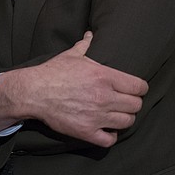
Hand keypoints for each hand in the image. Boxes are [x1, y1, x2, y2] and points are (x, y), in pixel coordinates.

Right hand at [0, 32, 148, 146]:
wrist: (34, 92)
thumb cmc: (53, 72)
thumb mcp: (71, 56)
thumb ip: (85, 46)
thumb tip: (90, 34)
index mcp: (104, 76)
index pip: (139, 86)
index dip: (140, 88)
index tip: (136, 89)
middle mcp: (104, 97)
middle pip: (136, 105)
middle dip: (133, 103)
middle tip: (125, 102)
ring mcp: (96, 116)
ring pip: (127, 122)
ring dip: (124, 119)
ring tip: (118, 115)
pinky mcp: (86, 131)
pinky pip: (110, 140)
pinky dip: (111, 136)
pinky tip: (107, 129)